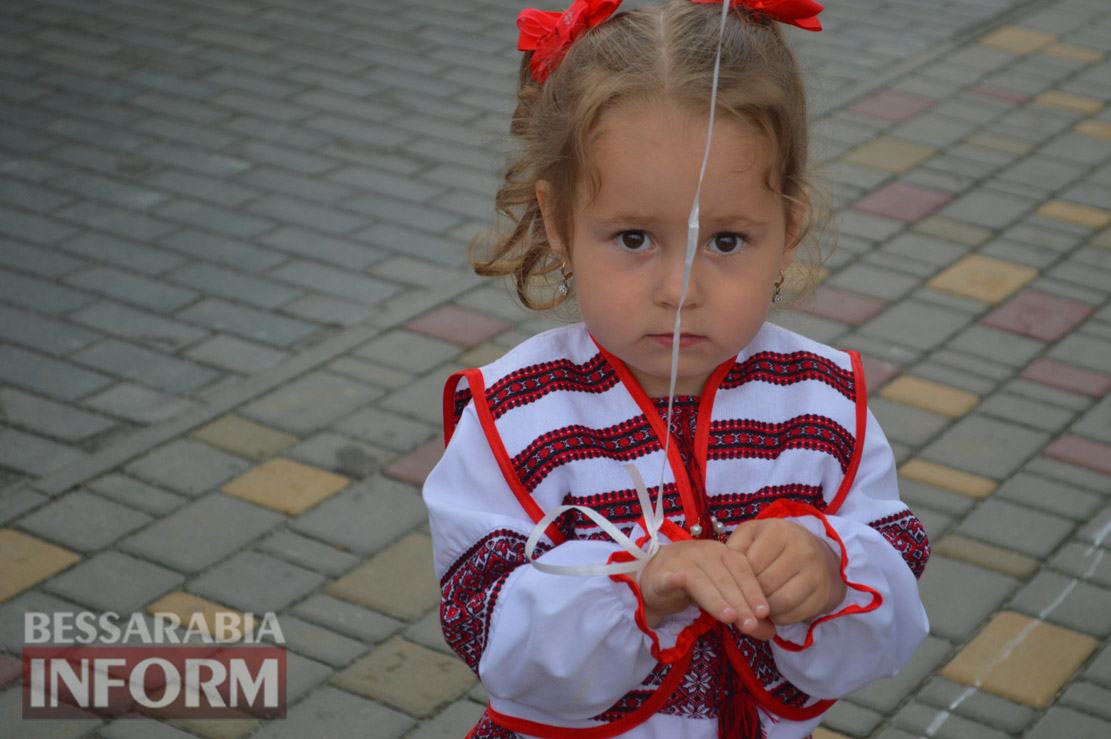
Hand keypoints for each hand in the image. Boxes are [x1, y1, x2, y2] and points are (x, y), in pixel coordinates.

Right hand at [639, 539, 774, 639]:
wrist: (656, 576)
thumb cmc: (695, 586)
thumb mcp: (723, 598)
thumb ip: (745, 612)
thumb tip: (771, 633)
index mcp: (723, 554)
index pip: (742, 570)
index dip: (753, 590)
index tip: (764, 612)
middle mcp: (704, 553)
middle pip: (724, 578)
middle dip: (740, 602)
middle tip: (751, 625)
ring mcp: (682, 561)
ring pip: (701, 581)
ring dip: (716, 599)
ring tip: (729, 618)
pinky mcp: (662, 574)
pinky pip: (670, 577)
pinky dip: (674, 580)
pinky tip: (680, 583)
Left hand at [726, 519, 846, 626]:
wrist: (814, 553)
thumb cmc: (773, 544)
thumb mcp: (751, 535)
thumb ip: (734, 548)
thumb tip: (725, 573)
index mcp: (780, 531)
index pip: (751, 564)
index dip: (738, 578)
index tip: (734, 581)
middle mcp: (803, 550)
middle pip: (765, 584)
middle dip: (749, 595)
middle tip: (741, 598)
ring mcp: (816, 573)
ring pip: (780, 602)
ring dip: (763, 609)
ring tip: (755, 605)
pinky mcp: (822, 595)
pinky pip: (794, 614)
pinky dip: (779, 617)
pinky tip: (772, 610)